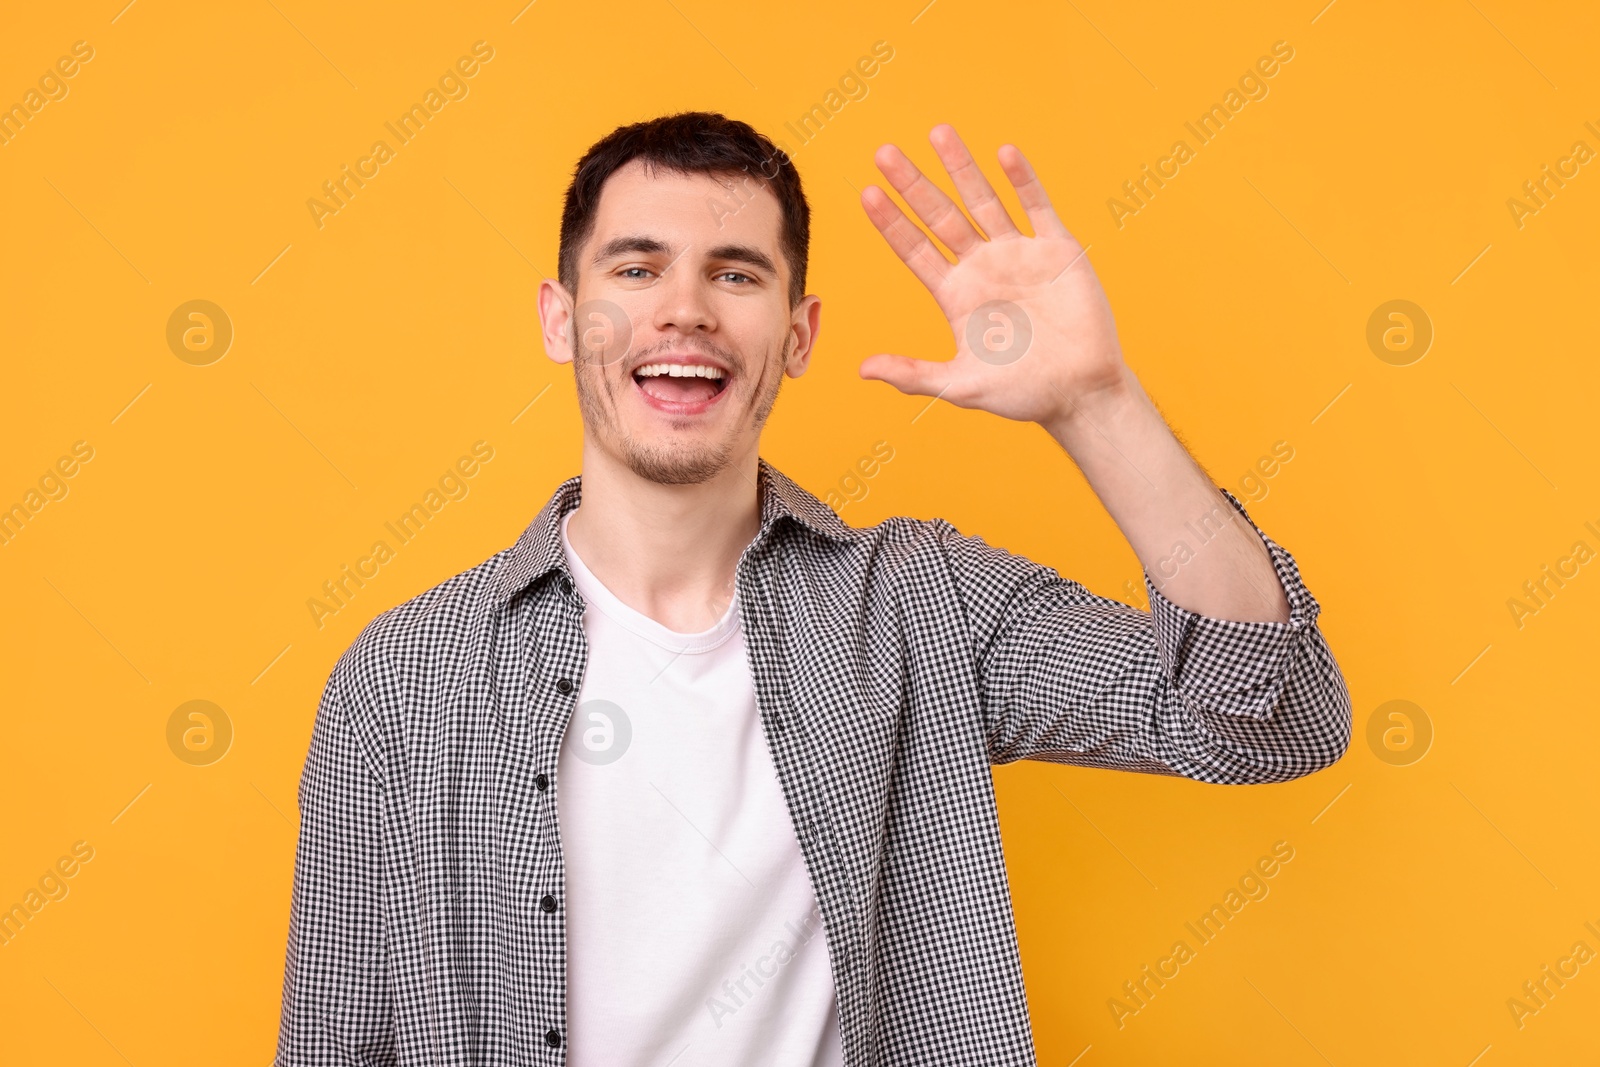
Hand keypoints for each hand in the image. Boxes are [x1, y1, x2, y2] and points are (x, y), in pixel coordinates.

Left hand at [859, 125, 1127, 426]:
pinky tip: (1003, 153)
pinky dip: (1022, 180)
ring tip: (938, 132)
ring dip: (962, 168)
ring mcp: (1019, 254)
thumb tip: (864, 370)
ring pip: (984, 201)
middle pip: (940, 216)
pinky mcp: (1057, 250)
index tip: (867, 193)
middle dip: (914, 184)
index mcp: (956, 295)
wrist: (1080, 392)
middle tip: (884, 152)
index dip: (892, 223)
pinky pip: (1037, 207)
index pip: (915, 250)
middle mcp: (982, 267)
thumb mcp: (960, 386)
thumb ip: (913, 375)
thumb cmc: (1021, 393)